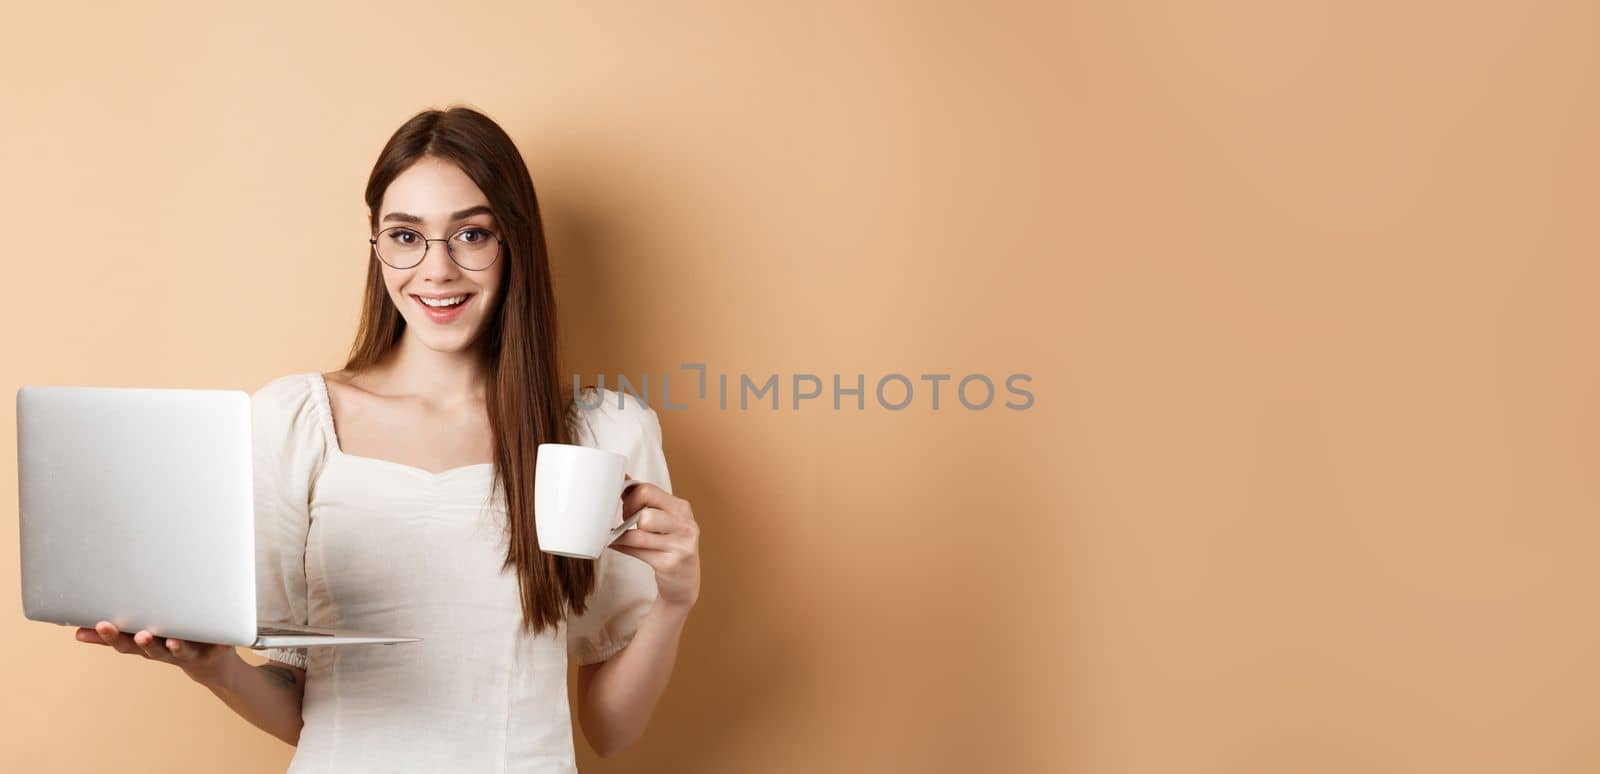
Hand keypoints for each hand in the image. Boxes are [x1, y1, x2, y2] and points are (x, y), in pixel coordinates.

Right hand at [74, 621, 237, 685]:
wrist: (213, 664)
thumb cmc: (175, 642)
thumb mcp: (149, 635)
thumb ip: (125, 628)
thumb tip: (86, 620)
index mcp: (149, 644)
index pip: (124, 643)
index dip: (108, 637)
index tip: (95, 627)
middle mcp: (167, 651)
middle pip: (148, 649)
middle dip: (137, 642)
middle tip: (132, 634)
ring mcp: (192, 652)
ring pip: (179, 651)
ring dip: (175, 647)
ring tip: (171, 641)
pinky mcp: (216, 650)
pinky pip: (219, 646)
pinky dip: (221, 644)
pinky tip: (222, 641)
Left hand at [610, 475, 700, 609]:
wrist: (684, 583)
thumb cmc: (669, 547)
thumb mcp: (665, 520)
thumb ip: (646, 501)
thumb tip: (622, 477)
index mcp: (681, 508)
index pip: (647, 490)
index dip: (629, 498)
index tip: (625, 508)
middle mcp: (685, 524)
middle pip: (644, 513)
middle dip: (628, 517)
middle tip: (626, 524)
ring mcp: (680, 545)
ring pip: (640, 533)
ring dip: (622, 535)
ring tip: (620, 536)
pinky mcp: (670, 563)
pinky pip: (637, 550)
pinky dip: (621, 546)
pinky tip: (616, 545)